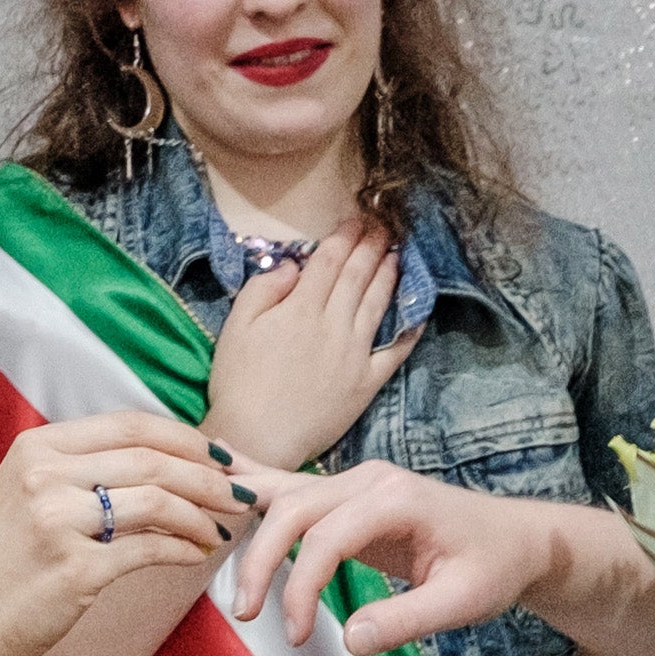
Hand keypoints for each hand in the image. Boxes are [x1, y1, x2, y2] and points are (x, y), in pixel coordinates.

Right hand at [0, 411, 238, 655]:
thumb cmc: (1, 558)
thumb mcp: (30, 491)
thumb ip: (83, 468)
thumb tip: (165, 460)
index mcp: (39, 448)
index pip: (130, 425)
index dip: (184, 438)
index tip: (220, 455)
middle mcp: (47, 477)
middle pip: (152, 461)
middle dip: (208, 476)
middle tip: (241, 492)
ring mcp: (59, 523)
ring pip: (158, 503)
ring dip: (202, 515)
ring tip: (221, 529)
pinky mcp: (75, 571)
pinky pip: (149, 552)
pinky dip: (184, 550)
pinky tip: (197, 555)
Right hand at [205, 225, 415, 469]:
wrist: (258, 438)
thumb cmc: (238, 382)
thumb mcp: (236, 326)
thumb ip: (264, 289)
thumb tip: (295, 266)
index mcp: (301, 308)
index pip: (330, 260)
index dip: (345, 235)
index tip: (357, 217)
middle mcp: (333, 324)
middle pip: (358, 275)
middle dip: (373, 245)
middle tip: (385, 224)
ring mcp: (355, 353)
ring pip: (378, 303)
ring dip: (390, 274)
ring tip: (398, 253)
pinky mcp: (367, 382)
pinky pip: (395, 351)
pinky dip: (409, 330)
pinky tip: (418, 313)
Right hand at [224, 461, 584, 655]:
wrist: (517, 540)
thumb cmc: (493, 568)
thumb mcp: (463, 602)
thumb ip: (405, 620)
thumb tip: (348, 641)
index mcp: (396, 498)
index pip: (325, 537)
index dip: (300, 587)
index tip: (297, 635)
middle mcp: (370, 479)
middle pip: (293, 508)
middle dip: (261, 560)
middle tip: (248, 616)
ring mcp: (356, 481)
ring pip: (285, 495)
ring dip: (251, 533)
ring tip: (214, 564)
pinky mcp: (348, 495)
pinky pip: (293, 491)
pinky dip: (256, 489)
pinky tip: (221, 474)